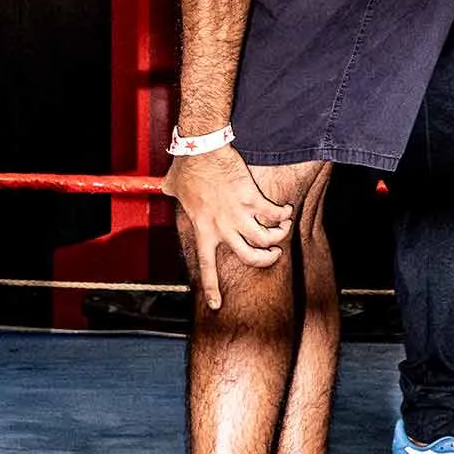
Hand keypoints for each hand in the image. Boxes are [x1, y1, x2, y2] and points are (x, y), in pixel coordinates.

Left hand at [162, 145, 292, 310]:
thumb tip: (166, 188)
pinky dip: (285, 214)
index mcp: (203, 229)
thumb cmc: (187, 164)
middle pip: (250, 258)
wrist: (203, 148)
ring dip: (279, 237)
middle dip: (266, 259)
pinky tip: (287, 210)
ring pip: (267, 239)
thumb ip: (172, 193)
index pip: (206, 267)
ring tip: (283, 229)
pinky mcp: (253, 198)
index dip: (212, 289)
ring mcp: (239, 214)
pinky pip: (276, 214)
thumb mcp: (173, 186)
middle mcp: (223, 227)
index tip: (216, 306)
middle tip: (272, 254)